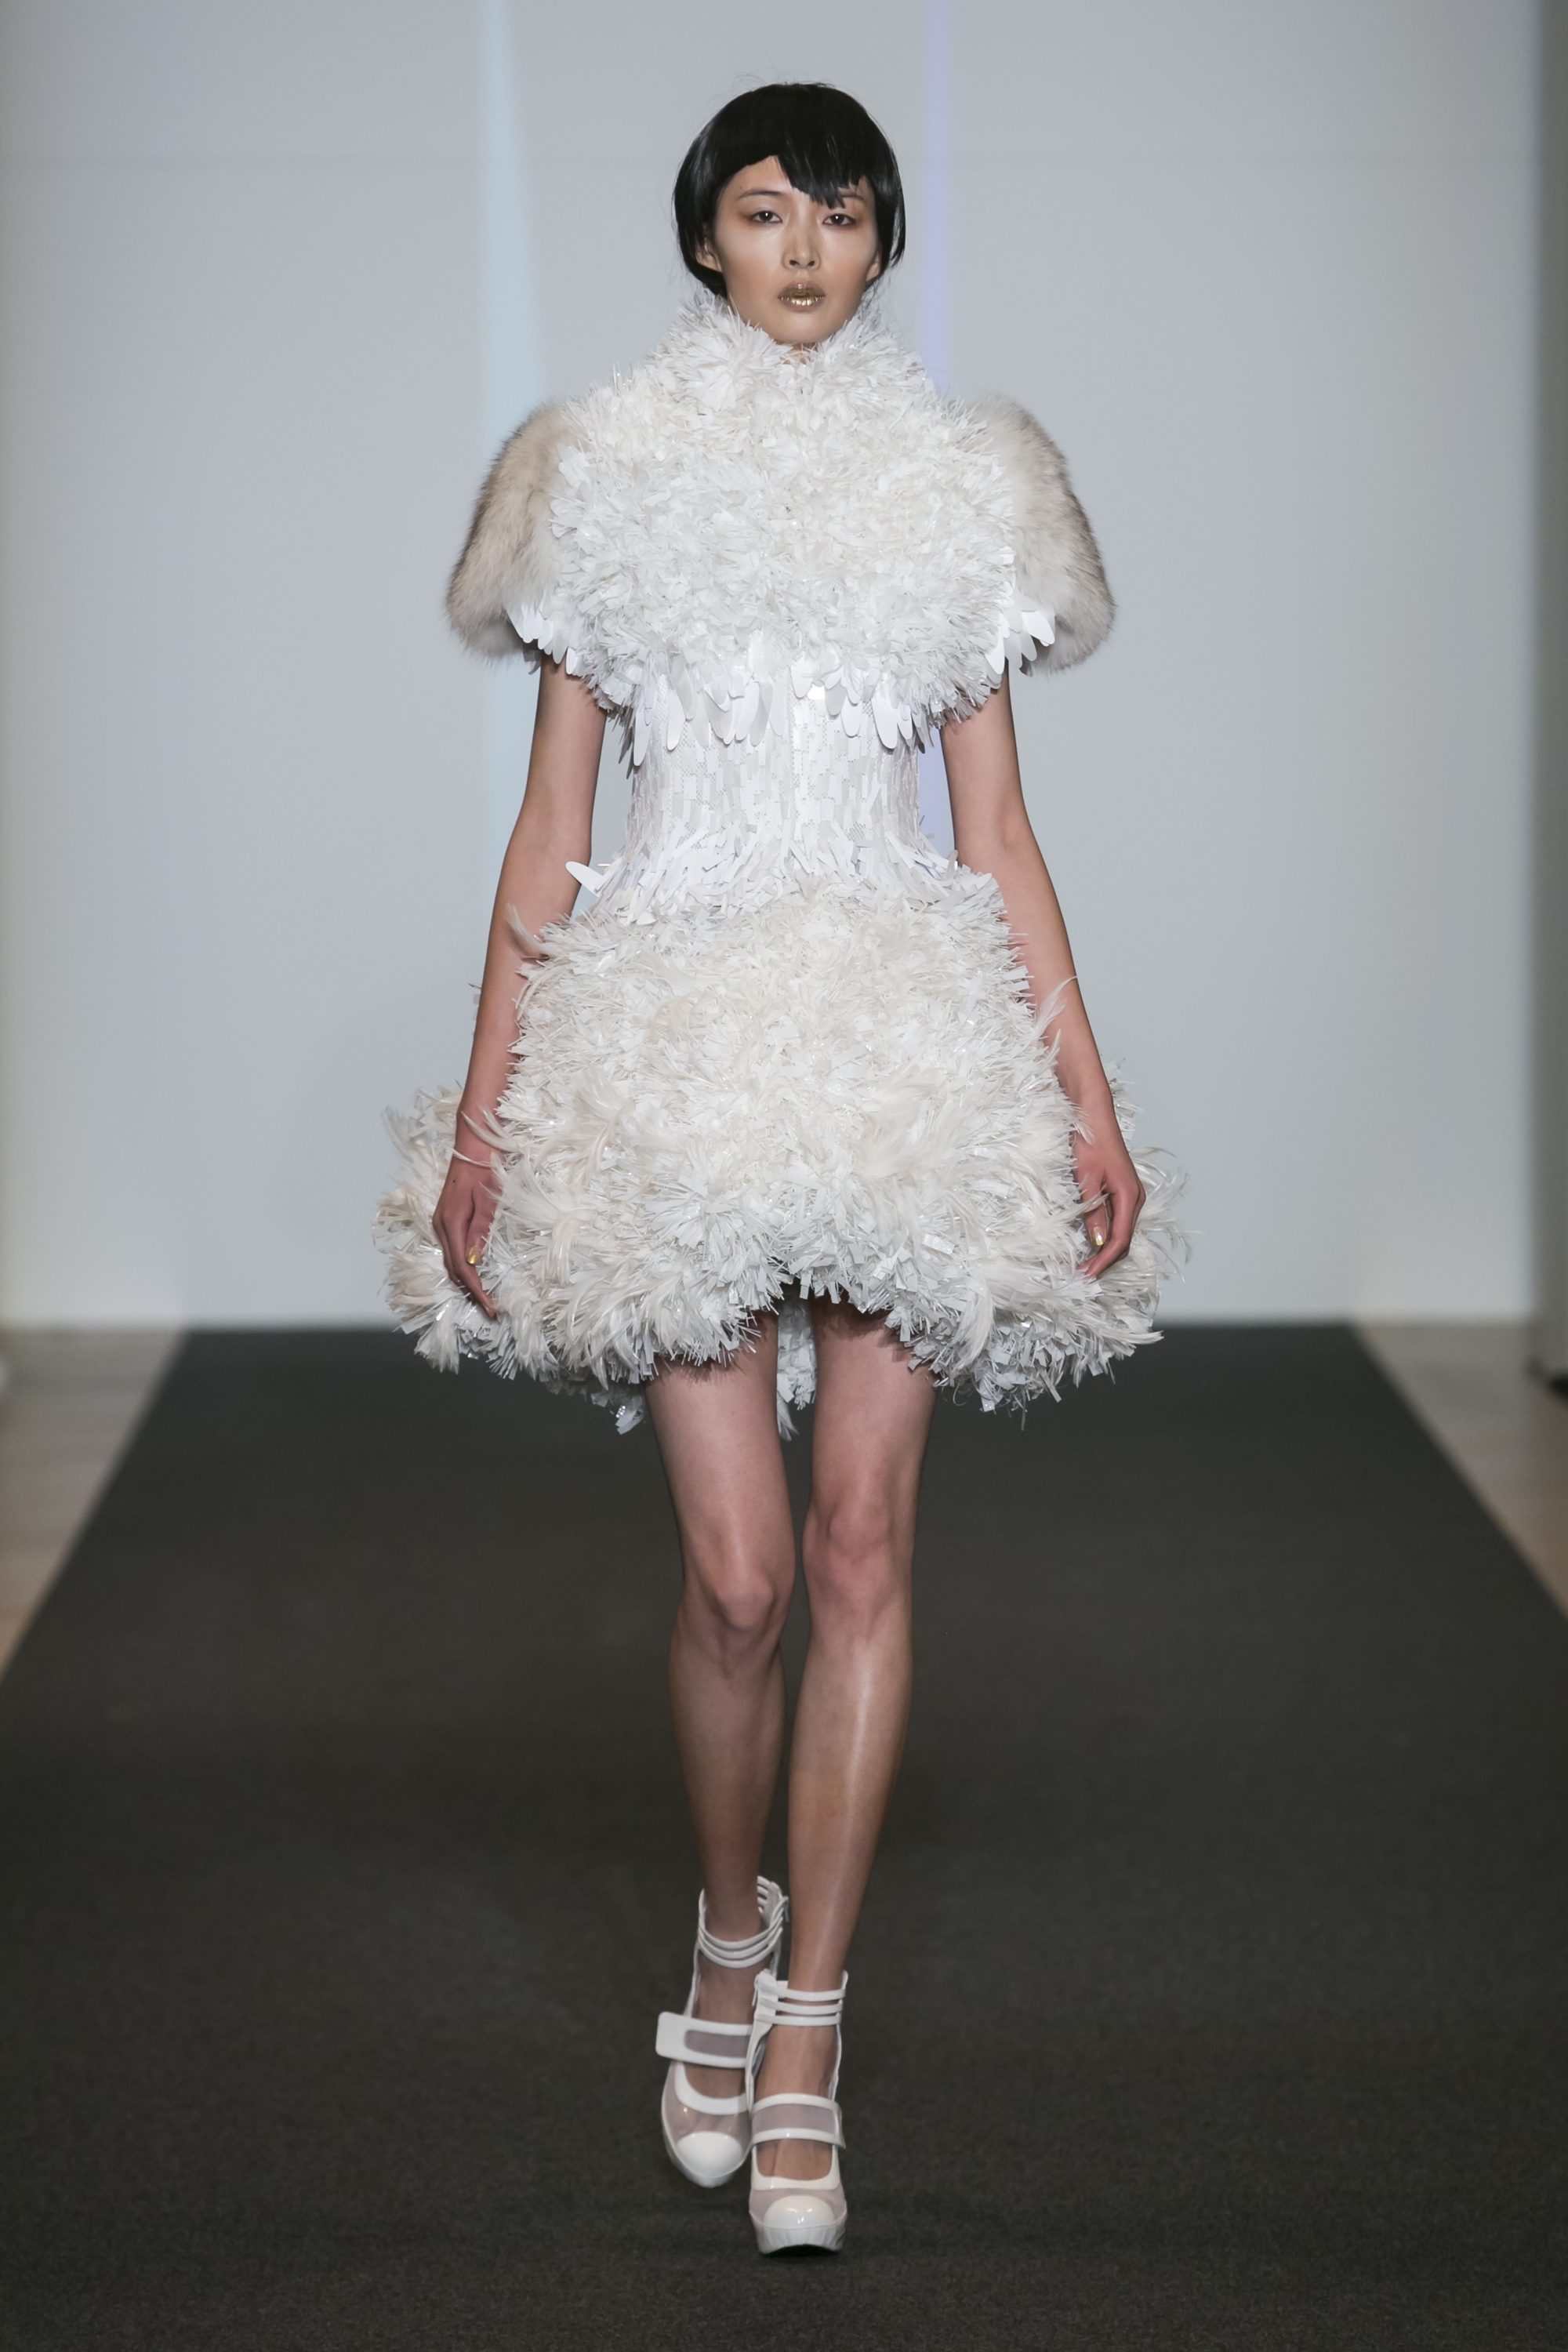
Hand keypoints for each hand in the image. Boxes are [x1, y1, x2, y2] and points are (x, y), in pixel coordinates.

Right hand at [433, 1147, 499, 1317]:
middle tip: (489, 1309)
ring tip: (482, 1298)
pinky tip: (473, 1274)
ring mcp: (442, 1221)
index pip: (462, 1267)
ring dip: (466, 1281)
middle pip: (453, 1268)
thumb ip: (481, 1230)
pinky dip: (462, 1266)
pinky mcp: (447, 1217)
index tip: (490, 1307)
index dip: (476, 1289)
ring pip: (451, 1260)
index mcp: (450, 1222)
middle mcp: (441, 1224)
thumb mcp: (489, 1198)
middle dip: (470, 1291)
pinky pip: (452, 1249)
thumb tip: (475, 1262)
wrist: (474, 1141)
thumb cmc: (485, 1165)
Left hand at [1072, 1113, 1145, 1281]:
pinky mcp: (1120, 1191)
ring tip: (1086, 1263)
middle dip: (1106, 1260)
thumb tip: (1099, 1243)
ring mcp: (1129, 1194)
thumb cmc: (1090, 1142)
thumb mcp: (1086, 1180)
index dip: (1104, 1261)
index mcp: (1130, 1196)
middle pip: (1124, 1240)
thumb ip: (1093, 1213)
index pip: (1120, 1240)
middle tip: (1084, 1274)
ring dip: (1106, 1250)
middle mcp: (1135, 1198)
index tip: (1088, 1274)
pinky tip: (1092, 1241)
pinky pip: (1117, 1219)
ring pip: (1121, 1231)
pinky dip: (1106, 1235)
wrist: (1093, 1115)